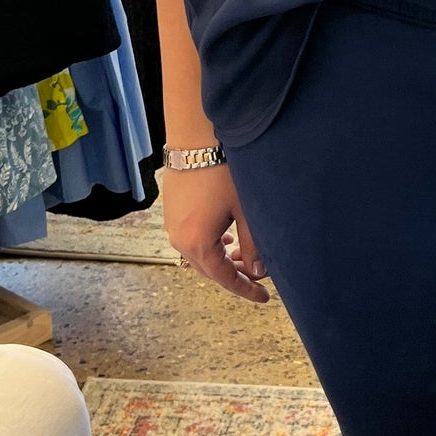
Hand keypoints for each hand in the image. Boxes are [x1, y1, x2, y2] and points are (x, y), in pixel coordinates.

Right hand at [159, 162, 270, 303]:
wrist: (195, 139)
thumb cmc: (222, 172)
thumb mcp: (246, 211)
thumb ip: (254, 245)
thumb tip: (260, 271)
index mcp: (198, 244)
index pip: (225, 278)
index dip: (246, 289)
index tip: (264, 297)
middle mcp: (179, 240)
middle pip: (210, 270)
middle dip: (236, 275)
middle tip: (259, 277)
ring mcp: (171, 226)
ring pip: (200, 255)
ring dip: (223, 260)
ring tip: (245, 256)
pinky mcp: (171, 213)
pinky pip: (190, 240)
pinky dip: (210, 246)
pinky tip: (226, 238)